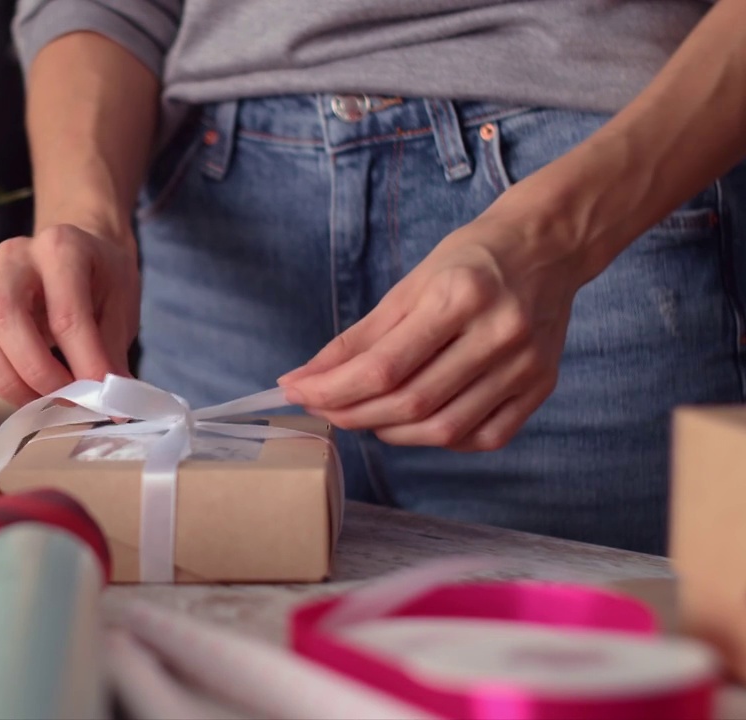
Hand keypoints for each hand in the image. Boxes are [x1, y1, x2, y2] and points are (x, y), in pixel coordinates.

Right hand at [0, 224, 139, 405]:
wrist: (79, 252)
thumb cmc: (102, 278)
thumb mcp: (122, 308)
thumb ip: (111, 352)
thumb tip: (112, 402)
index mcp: (61, 247)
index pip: (66, 314)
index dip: (84, 363)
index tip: (101, 397)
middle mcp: (17, 257)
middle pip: (2, 314)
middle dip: (33, 370)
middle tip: (64, 397)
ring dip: (6, 377)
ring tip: (41, 397)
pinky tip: (13, 376)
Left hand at [278, 210, 587, 450]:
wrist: (547, 246)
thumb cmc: (470, 261)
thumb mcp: (408, 287)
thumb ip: (357, 338)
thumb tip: (304, 379)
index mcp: (460, 296)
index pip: (384, 367)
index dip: (333, 389)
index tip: (298, 393)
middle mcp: (498, 334)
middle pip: (412, 402)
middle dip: (354, 414)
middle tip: (324, 409)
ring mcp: (525, 365)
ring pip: (445, 428)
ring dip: (391, 432)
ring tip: (366, 416)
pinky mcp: (541, 387)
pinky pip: (482, 437)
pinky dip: (440, 438)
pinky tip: (417, 422)